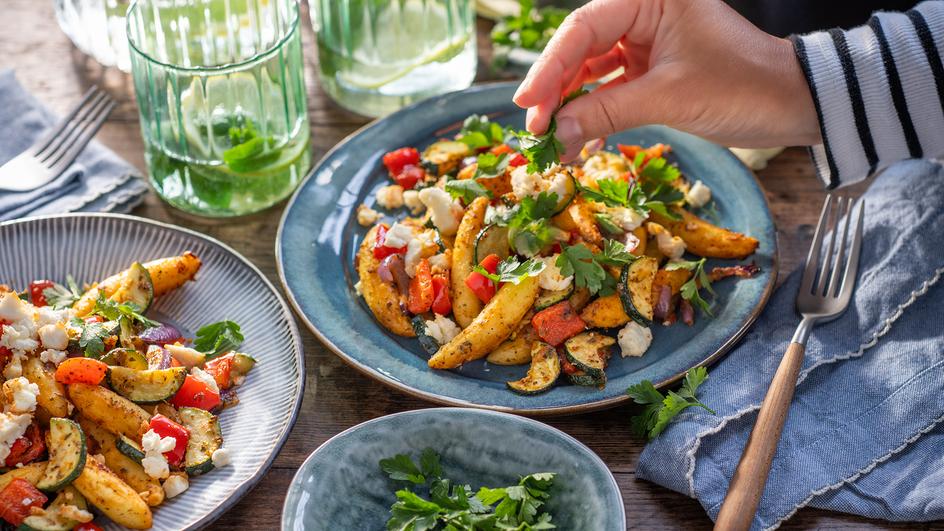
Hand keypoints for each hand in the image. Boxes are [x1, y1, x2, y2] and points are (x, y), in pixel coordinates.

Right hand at [513, 0, 821, 159]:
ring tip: (551, 138)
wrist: (793, 103)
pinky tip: (576, 134)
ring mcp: (647, 39)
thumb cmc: (742, 86)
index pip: (584, 28)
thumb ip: (606, 113)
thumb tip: (555, 136)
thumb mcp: (669, 98)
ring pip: (591, 67)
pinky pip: (610, 84)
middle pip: (580, 46)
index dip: (549, 68)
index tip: (527, 104)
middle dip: (556, 89)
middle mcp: (645, 10)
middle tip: (534, 128)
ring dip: (570, 102)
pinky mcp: (651, 66)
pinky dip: (593, 109)